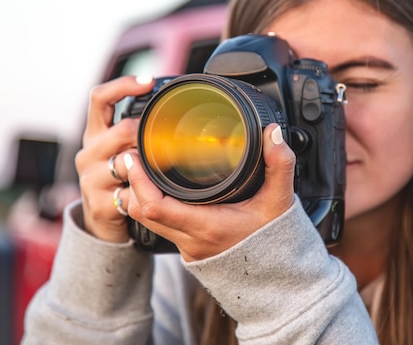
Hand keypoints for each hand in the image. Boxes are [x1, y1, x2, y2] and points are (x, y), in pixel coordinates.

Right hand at [74, 75, 154, 242]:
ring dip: (150, 164)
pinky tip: (156, 192)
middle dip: (148, 133)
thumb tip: (171, 104)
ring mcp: (91, 179)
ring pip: (128, 162)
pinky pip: (131, 193)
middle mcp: (89, 153)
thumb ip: (137, 130)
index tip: (149, 81)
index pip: (100, 98)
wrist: (101, 221)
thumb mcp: (122, 149)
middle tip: (169, 139)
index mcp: (95, 134)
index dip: (123, 85)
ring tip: (164, 167)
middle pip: (121, 130)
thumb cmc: (119, 178)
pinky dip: (146, 191)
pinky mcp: (100, 204)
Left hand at [123, 124, 295, 261]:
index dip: (139, 181)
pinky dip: (152, 208)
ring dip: (140, 197)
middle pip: (142, 213)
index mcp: (207, 226)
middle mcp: (191, 240)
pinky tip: (159, 191)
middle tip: (134, 156)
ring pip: (147, 222)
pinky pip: (159, 228)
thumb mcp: (280, 200)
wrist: (275, 278)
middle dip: (133, 184)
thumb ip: (279, 164)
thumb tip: (273, 134)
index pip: (156, 207)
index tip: (135, 157)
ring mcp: (187, 248)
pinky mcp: (189, 250)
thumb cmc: (275, 241)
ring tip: (142, 171)